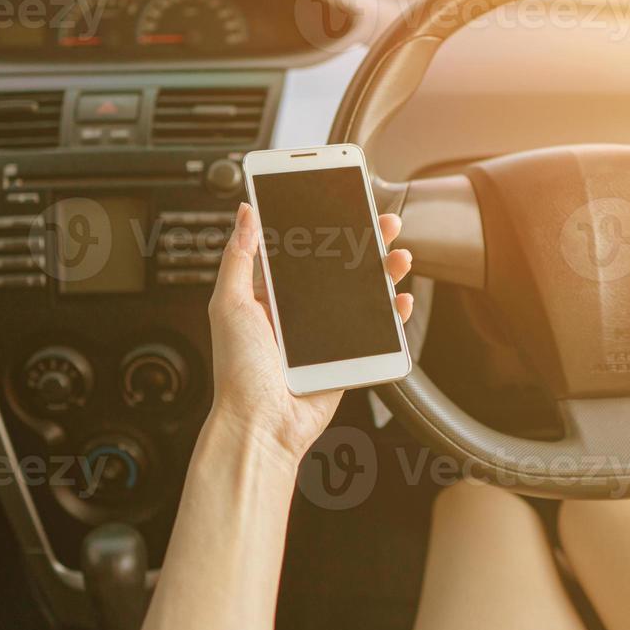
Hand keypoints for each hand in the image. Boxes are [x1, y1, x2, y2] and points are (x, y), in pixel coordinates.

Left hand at [206, 201, 413, 467]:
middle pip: (339, 268)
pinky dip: (393, 315)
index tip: (342, 205)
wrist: (262, 424)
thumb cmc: (238, 372)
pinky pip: (375, 330)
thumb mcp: (229, 304)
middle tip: (383, 224)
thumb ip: (238, 257)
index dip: (324, 227)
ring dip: (384, 273)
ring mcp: (325, 334)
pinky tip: (400, 300)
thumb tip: (244, 213)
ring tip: (397, 258)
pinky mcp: (345, 356)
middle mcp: (299, 311)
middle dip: (364, 244)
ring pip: (362, 295)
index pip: (302, 251)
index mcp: (270, 295)